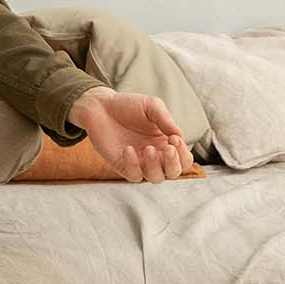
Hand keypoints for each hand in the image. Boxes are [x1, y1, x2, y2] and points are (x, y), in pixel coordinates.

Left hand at [68, 86, 194, 183]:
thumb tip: (180, 135)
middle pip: (173, 172)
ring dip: (155, 166)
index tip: (174, 138)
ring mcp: (139, 162)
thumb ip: (166, 120)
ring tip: (148, 148)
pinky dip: (133, 166)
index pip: (183, 159)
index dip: (183, 153)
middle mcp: (155, 156)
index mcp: (166, 143)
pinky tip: (128, 149)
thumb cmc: (128, 105)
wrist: (101, 106)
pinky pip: (134, 175)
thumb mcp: (151, 106)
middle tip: (167, 149)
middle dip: (173, 163)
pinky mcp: (122, 165)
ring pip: (155, 178)